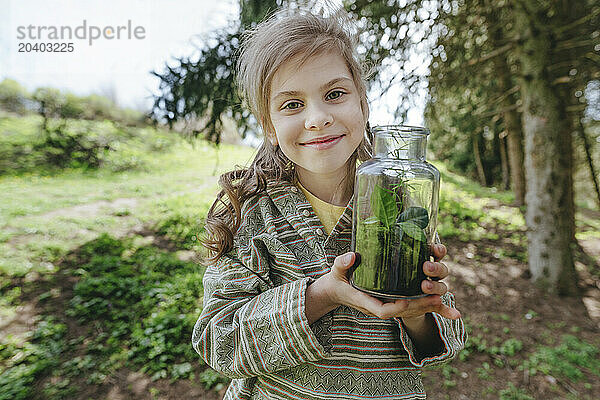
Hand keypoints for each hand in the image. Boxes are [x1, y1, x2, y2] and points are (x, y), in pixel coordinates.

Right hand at [323, 245, 459, 320]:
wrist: (337, 291)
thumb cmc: (337, 279)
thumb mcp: (336, 271)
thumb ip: (342, 263)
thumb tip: (352, 256)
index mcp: (364, 301)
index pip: (382, 310)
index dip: (395, 307)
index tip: (406, 300)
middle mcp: (377, 306)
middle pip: (401, 312)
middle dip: (419, 306)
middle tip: (436, 298)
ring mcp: (385, 305)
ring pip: (408, 311)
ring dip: (426, 307)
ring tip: (442, 299)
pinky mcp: (391, 301)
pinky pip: (410, 306)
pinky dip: (425, 306)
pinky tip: (441, 303)